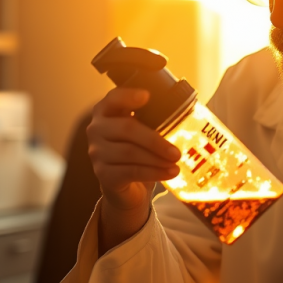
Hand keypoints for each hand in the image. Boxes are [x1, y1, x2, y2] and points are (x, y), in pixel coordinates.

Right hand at [87, 87, 181, 250]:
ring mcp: (97, 153)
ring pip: (130, 153)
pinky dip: (154, 172)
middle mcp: (97, 130)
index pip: (113, 98)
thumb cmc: (137, 151)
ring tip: (176, 162)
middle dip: (155, 139)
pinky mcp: (104, 174)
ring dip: (157, 158)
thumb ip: (153, 118)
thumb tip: (185, 109)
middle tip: (176, 151)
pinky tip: (170, 172)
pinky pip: (131, 171)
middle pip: (126, 129)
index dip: (128, 96)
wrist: (125, 186)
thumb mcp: (142, 130)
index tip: (147, 96)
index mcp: (106, 112)